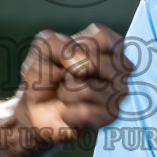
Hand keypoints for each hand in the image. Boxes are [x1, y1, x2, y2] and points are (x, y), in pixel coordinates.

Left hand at [17, 24, 130, 141]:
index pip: (101, 37)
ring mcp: (119, 95)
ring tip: (65, 95)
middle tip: (64, 78)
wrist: (35, 109)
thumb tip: (82, 68)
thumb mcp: (44, 48)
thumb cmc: (45, 73)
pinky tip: (68, 112)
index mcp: (111, 46)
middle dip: (66, 72)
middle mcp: (121, 70)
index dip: (75, 48)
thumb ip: (59, 45)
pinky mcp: (109, 118)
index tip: (65, 56)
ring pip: (87, 91)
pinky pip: (85, 113)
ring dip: (64, 93)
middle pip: (93, 65)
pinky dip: (67, 113)